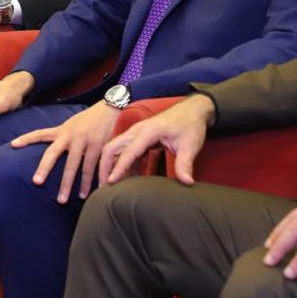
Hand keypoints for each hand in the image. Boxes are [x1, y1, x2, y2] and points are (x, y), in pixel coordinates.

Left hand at [10, 102, 119, 203]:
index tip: (13, 145)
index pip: (40, 134)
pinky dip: (96, 181)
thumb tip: (52, 152)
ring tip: (64, 200)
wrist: (110, 107)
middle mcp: (70, 135)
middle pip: (53, 154)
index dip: (26, 139)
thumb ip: (62, 137)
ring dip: (70, 185)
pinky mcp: (100, 146)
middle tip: (36, 182)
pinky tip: (95, 192)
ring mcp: (84, 141)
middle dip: (44, 168)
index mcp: (62, 130)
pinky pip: (96, 167)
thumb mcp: (72, 125)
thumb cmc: (89, 120)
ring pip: (76, 166)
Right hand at [99, 94, 214, 186]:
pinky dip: (122, 164)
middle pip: (111, 148)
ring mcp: (136, 134)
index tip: (111, 182)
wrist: (192, 111)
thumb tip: (186, 182)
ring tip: (111, 186)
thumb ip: (185, 164)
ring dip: (110, 166)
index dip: (119, 168)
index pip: (128, 152)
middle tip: (104, 187)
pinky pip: (124, 152)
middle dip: (104, 167)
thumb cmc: (190, 125)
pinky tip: (127, 178)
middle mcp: (137, 131)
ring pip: (115, 149)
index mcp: (148, 131)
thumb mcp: (190, 145)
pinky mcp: (139, 138)